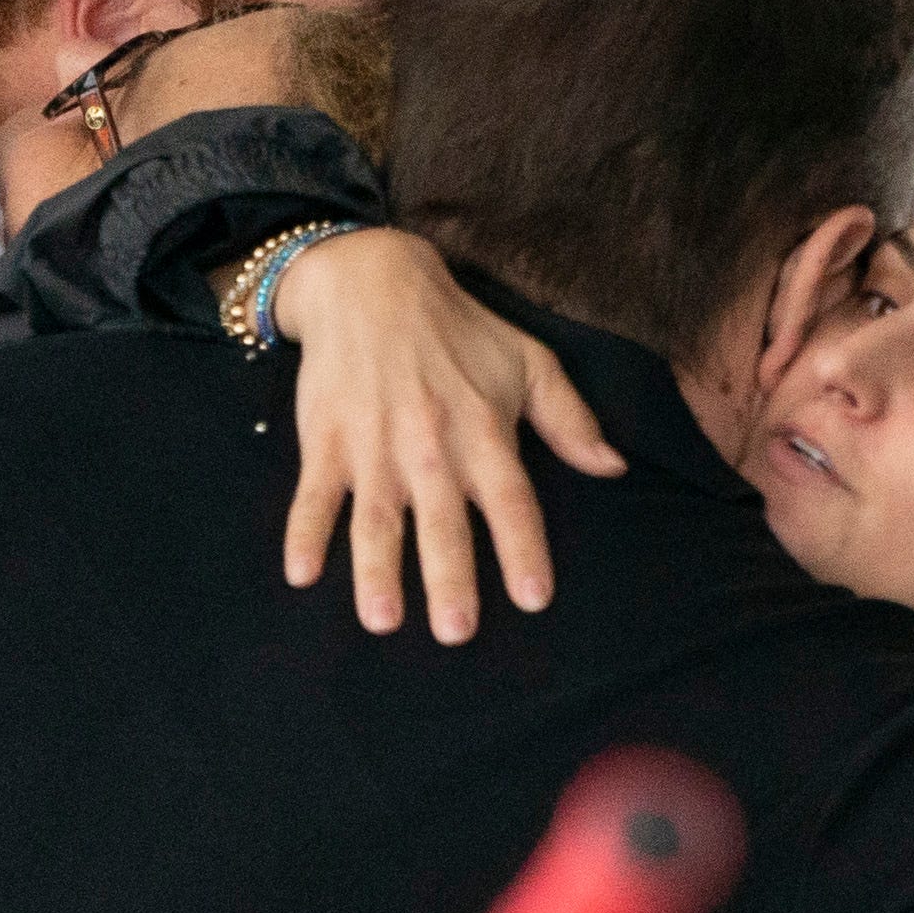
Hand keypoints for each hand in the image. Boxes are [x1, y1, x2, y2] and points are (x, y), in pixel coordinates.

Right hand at [274, 229, 625, 642]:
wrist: (372, 282)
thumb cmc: (459, 330)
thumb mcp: (529, 361)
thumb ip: (570, 419)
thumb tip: (614, 467)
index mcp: (484, 433)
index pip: (511, 501)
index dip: (523, 549)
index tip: (534, 598)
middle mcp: (431, 447)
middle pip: (443, 523)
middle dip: (450, 577)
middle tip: (456, 630)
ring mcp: (374, 446)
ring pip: (377, 519)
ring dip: (377, 570)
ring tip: (383, 619)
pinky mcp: (327, 441)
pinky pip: (314, 495)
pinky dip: (304, 532)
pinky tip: (300, 574)